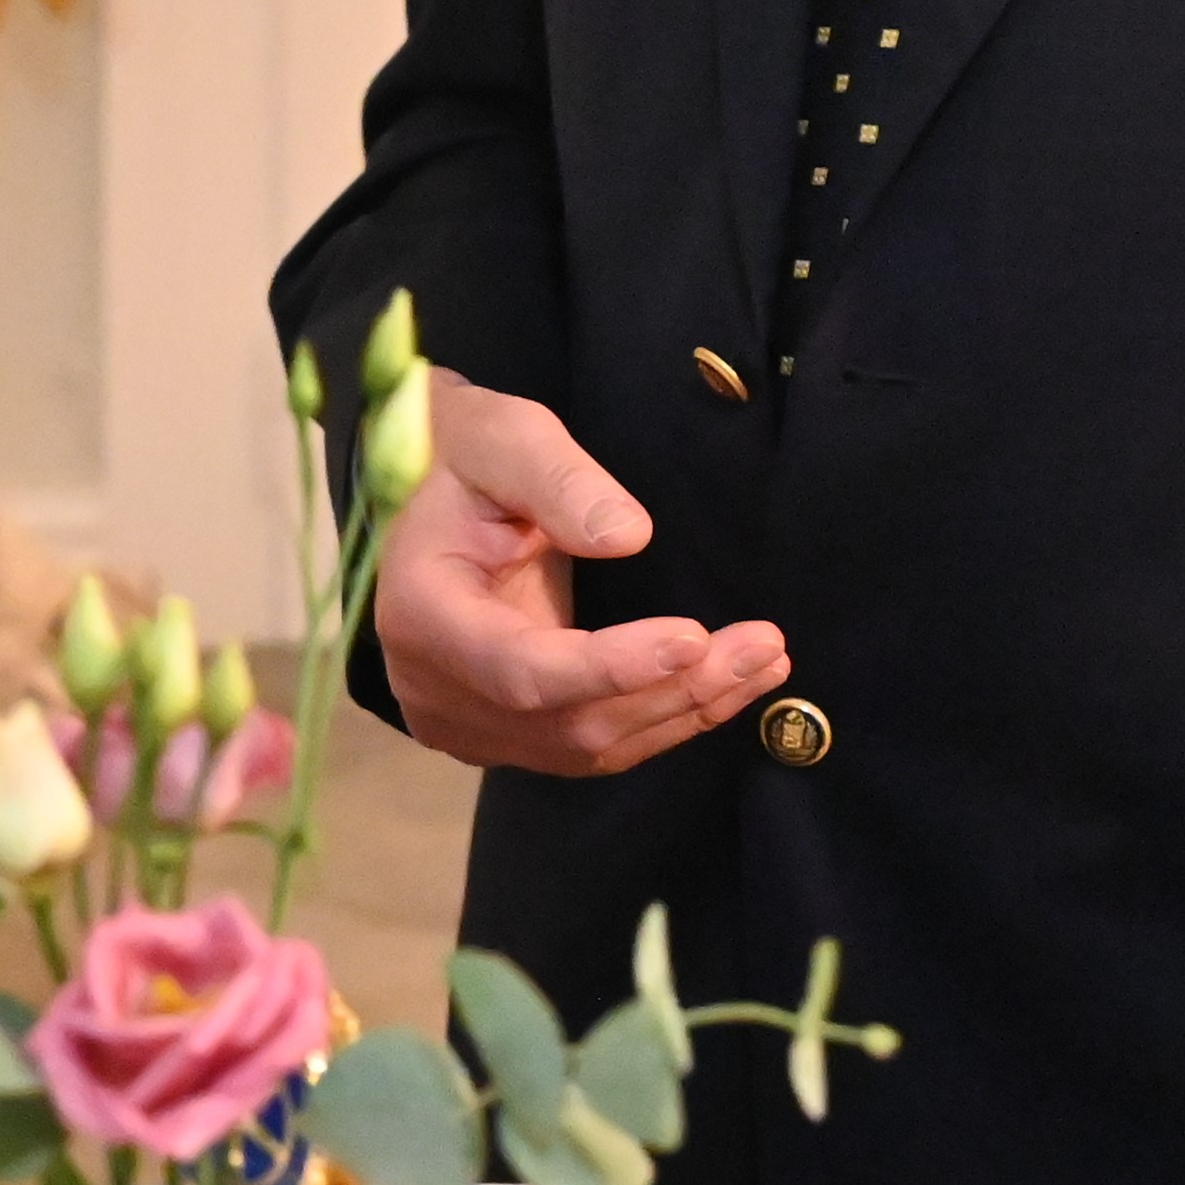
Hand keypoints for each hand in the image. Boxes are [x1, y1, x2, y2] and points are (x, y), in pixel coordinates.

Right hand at [369, 369, 791, 775]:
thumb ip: (559, 480)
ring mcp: (468, 724)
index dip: (609, 667)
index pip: (520, 669)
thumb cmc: (466, 458)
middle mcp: (435, 689)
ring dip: (684, 710)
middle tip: (763, 645)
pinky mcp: (505, 736)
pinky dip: (663, 719)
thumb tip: (630, 537)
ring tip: (763, 662)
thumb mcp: (506, 438)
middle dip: (674, 689)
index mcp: (421, 614)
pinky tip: (723, 685)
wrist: (428, 498)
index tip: (693, 637)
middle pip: (569, 721)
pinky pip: (591, 746)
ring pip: (590, 746)